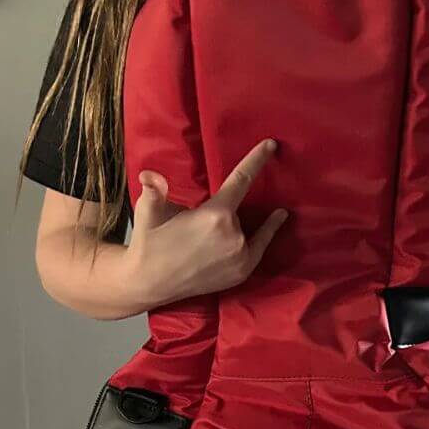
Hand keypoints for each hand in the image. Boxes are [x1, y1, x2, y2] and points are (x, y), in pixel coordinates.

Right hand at [127, 138, 289, 306]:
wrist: (149, 285)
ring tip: (234, 218)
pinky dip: (269, 232)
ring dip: (242, 219)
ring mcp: (240, 256)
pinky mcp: (241, 271)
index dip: (256, 160)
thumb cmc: (148, 244)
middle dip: (228, 204)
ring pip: (246, 226)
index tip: (272, 144)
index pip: (241, 180)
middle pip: (238, 208)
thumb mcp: (148, 212)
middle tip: (214, 207)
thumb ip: (153, 190)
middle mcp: (233, 235)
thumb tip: (149, 174)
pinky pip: (260, 245)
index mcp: (215, 215)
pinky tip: (280, 216)